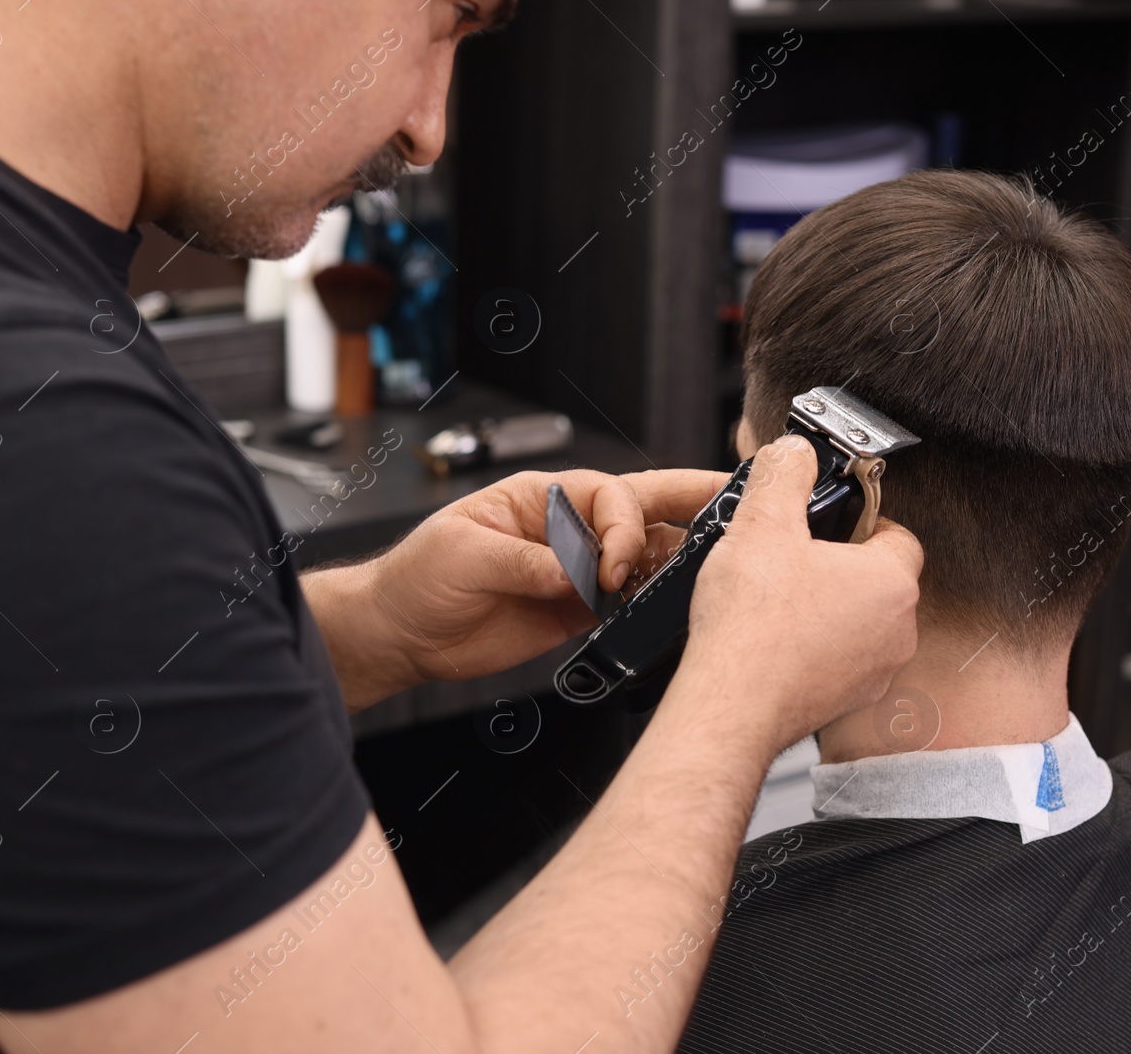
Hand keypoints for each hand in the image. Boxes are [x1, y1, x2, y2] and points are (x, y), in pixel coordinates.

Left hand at [316, 467, 725, 706]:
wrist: (400, 633)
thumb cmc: (418, 575)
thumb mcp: (465, 554)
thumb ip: (526, 562)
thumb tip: (575, 573)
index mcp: (543, 497)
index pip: (610, 497)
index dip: (623, 529)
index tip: (610, 568)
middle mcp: (567, 528)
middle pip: (643, 509)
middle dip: (690, 502)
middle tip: (730, 502)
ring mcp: (577, 570)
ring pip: (645, 556)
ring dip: (674, 563)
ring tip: (703, 573)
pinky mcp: (577, 611)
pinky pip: (628, 603)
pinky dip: (651, 605)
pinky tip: (666, 609)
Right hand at [671, 436, 922, 754]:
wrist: (731, 705)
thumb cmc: (753, 626)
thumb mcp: (762, 524)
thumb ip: (784, 475)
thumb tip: (795, 452)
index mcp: (892, 581)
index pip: (895, 532)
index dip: (857, 517)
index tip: (824, 518)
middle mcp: (897, 631)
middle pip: (878, 577)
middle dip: (838, 563)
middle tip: (791, 556)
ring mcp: (875, 673)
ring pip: (860, 621)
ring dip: (827, 607)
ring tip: (777, 599)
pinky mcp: (846, 701)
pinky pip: (839, 659)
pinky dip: (814, 646)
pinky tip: (774, 639)